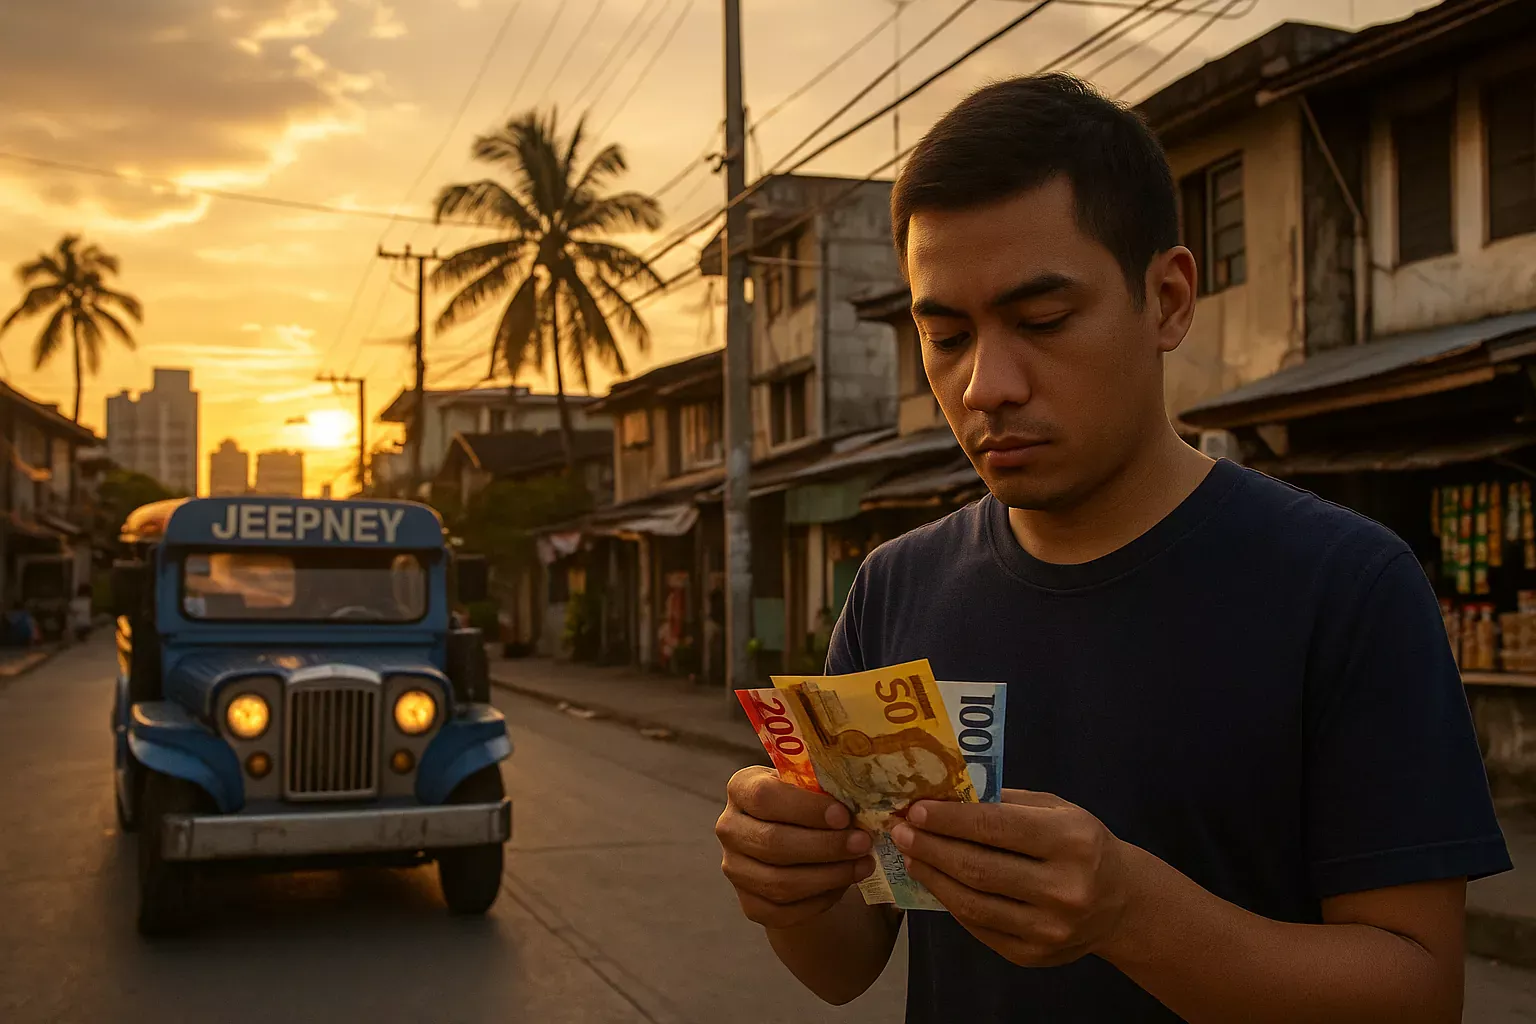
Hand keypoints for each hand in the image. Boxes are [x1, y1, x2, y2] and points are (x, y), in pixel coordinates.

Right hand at [716, 765, 876, 928]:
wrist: (791, 840)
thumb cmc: (805, 804)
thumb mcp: (809, 785)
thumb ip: (825, 789)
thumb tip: (860, 802)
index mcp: (741, 788)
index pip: (764, 797)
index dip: (805, 808)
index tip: (844, 816)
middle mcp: (729, 829)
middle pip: (772, 843)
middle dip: (824, 846)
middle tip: (863, 843)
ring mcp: (735, 870)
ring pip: (780, 883)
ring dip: (829, 876)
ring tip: (863, 865)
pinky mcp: (750, 904)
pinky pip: (785, 911)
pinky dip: (820, 900)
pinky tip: (844, 884)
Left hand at [891, 789, 1136, 966]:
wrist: (1121, 904)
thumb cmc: (1081, 844)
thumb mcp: (1056, 810)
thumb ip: (1004, 803)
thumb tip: (942, 796)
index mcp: (1071, 841)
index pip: (996, 827)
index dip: (949, 819)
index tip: (915, 810)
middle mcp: (1063, 889)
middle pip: (978, 868)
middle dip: (932, 848)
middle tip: (901, 832)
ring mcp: (1049, 929)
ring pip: (973, 904)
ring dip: (933, 878)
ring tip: (911, 856)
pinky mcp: (1034, 956)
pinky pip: (979, 929)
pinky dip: (952, 903)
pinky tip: (937, 883)